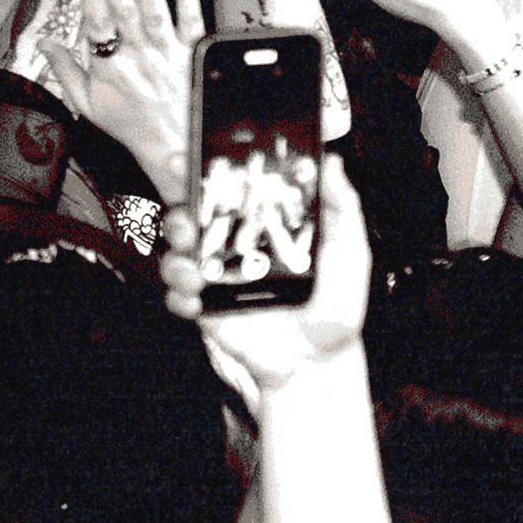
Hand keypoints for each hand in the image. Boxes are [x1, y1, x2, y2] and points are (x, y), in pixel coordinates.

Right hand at [40, 0, 205, 199]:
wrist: (175, 149)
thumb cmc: (131, 126)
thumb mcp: (88, 105)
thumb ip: (65, 71)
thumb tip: (44, 42)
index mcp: (110, 67)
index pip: (97, 21)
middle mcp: (138, 57)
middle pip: (124, 10)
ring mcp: (168, 54)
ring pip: (155, 13)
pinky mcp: (193, 55)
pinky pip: (191, 22)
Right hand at [162, 149, 370, 391]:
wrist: (320, 360)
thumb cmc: (335, 305)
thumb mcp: (349, 254)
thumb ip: (343, 210)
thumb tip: (335, 163)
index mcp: (256, 226)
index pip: (221, 192)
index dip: (199, 174)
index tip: (188, 162)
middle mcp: (229, 247)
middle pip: (186, 219)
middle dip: (178, 218)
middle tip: (188, 226)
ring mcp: (214, 278)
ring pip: (174, 255)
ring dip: (176, 259)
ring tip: (195, 272)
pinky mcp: (205, 309)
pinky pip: (177, 297)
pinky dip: (180, 297)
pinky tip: (199, 302)